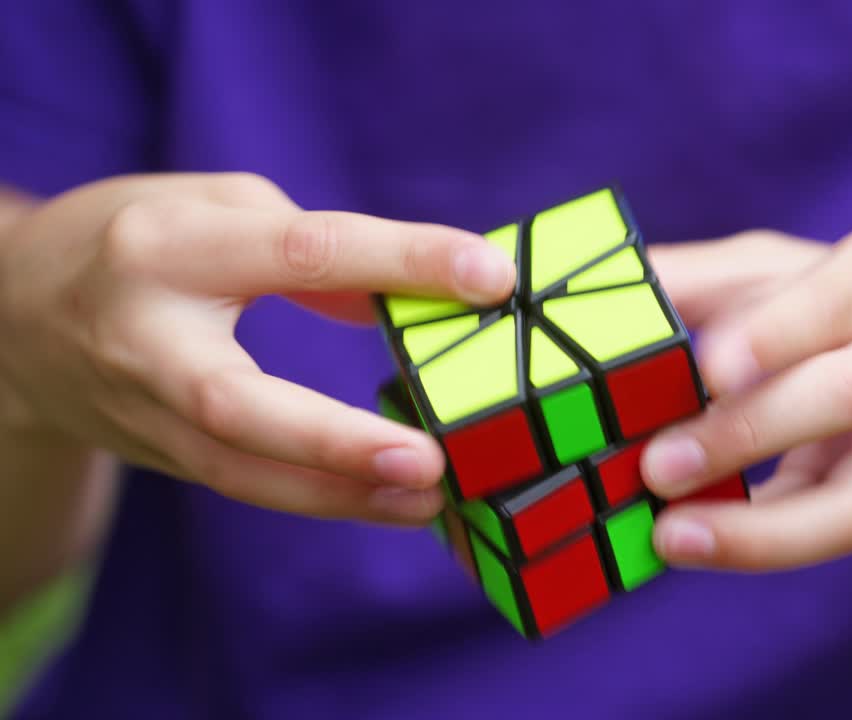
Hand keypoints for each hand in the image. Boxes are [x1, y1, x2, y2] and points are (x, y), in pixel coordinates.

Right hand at [0, 173, 515, 523]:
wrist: (12, 316)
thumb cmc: (135, 241)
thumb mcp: (217, 209)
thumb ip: (311, 251)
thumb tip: (409, 299)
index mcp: (166, 248)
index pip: (299, 252)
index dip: (400, 261)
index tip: (489, 279)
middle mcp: (145, 338)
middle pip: (235, 404)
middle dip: (335, 440)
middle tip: (429, 459)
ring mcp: (143, 411)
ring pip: (240, 472)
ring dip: (341, 494)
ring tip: (432, 497)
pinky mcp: (157, 455)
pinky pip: (245, 484)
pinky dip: (322, 498)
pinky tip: (393, 503)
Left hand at [644, 228, 851, 569]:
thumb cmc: (845, 320)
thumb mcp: (787, 276)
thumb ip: (701, 279)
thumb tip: (591, 288)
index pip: (836, 294)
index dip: (774, 332)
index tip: (707, 365)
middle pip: (848, 391)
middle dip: (749, 429)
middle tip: (655, 462)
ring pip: (851, 493)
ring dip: (754, 518)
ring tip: (667, 527)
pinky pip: (836, 535)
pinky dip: (762, 545)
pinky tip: (693, 544)